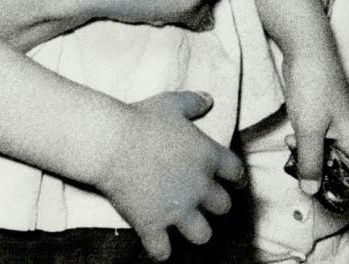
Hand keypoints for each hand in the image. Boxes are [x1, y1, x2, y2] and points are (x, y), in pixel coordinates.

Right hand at [96, 91, 244, 260]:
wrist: (112, 143)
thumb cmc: (142, 119)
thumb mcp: (172, 103)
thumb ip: (194, 102)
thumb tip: (209, 99)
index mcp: (207, 157)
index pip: (236, 172)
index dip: (236, 178)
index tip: (234, 182)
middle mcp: (198, 187)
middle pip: (223, 207)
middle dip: (216, 206)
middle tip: (204, 202)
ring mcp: (177, 209)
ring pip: (202, 235)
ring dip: (196, 231)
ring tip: (186, 226)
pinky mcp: (153, 225)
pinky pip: (163, 252)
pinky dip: (160, 250)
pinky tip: (157, 243)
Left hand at [281, 46, 348, 224]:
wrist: (305, 48)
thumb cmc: (313, 83)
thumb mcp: (308, 128)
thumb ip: (311, 161)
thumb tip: (312, 190)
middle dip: (343, 188)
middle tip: (322, 194)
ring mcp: (338, 126)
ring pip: (338, 159)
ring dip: (320, 167)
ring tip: (299, 164)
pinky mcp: (324, 119)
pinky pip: (323, 145)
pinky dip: (310, 151)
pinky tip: (290, 143)